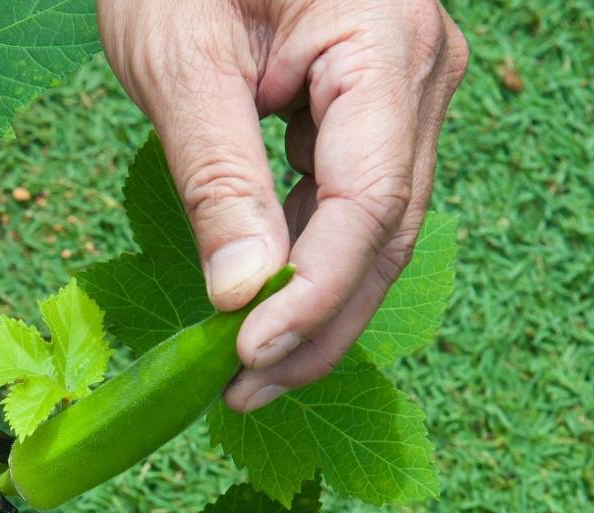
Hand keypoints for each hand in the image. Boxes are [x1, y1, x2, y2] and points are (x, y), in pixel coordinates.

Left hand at [99, 0, 467, 409]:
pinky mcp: (362, 112)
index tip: (249, 354)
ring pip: (369, 227)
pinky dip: (301, 260)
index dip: (314, 288)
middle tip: (244, 393)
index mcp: (383, 37)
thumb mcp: (179, 63)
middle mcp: (414, 69)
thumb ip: (218, 177)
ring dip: (311, 305)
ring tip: (246, 373)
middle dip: (317, 321)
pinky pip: (344, 202)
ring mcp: (397, 92)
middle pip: (382, 228)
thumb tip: (242, 293)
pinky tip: (260, 308)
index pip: (369, 196)